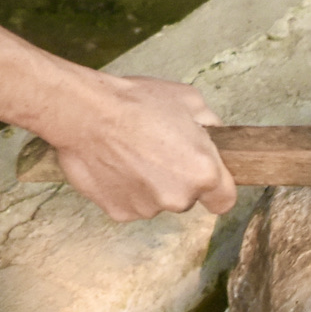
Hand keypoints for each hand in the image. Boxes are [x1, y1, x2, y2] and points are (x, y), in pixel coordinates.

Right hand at [43, 74, 236, 221]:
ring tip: (130, 152)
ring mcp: (148, 209)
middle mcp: (179, 198)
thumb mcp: (188, 99)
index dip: (216, 187)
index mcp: (203, 173)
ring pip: (156, 200)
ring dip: (149, 183)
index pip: (224, 200)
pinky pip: (129, 203)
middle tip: (157, 148)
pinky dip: (124, 188)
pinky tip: (114, 163)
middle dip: (177, 178)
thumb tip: (215, 135)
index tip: (204, 175)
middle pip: (187, 198)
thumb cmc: (136, 102)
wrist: (85, 113)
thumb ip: (211, 124)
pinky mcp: (119, 212)